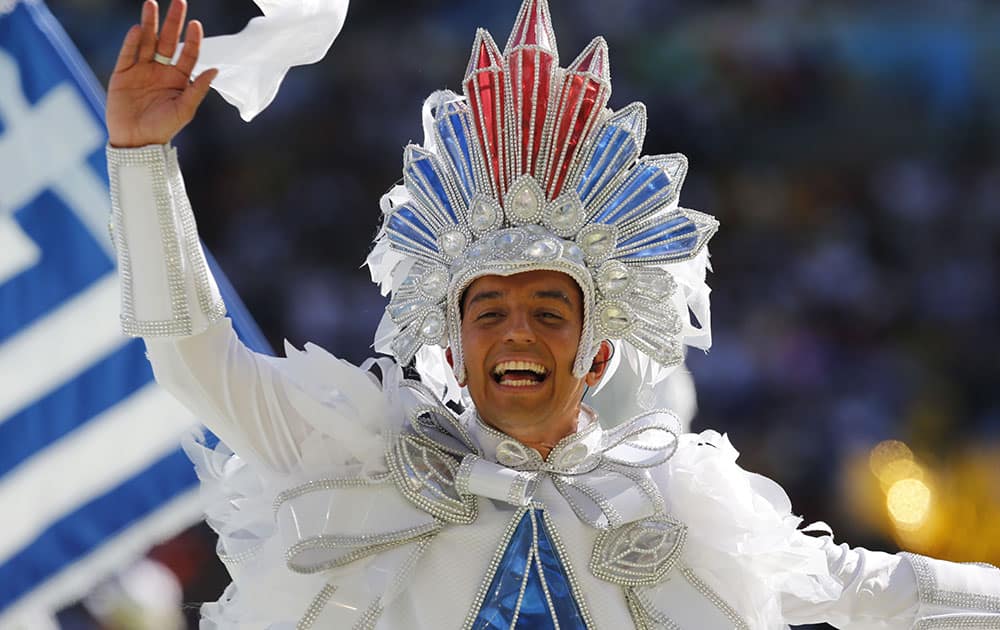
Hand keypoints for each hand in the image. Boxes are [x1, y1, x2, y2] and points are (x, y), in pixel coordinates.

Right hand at [106, 0, 217, 147]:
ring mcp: (141, 70)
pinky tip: (138, 28)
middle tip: (178, 2)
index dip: (192, 39)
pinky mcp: (122, 74)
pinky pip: (128, 54)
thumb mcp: (185, 110)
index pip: (187, 54)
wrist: (136, 142)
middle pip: (167, 41)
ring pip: (146, 42)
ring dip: (150, 23)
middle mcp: (160, 70)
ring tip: (151, 4)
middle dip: (172, 22)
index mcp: (178, 79)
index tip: (195, 25)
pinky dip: (133, 42)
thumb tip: (214, 70)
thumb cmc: (163, 129)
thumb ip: (198, 90)